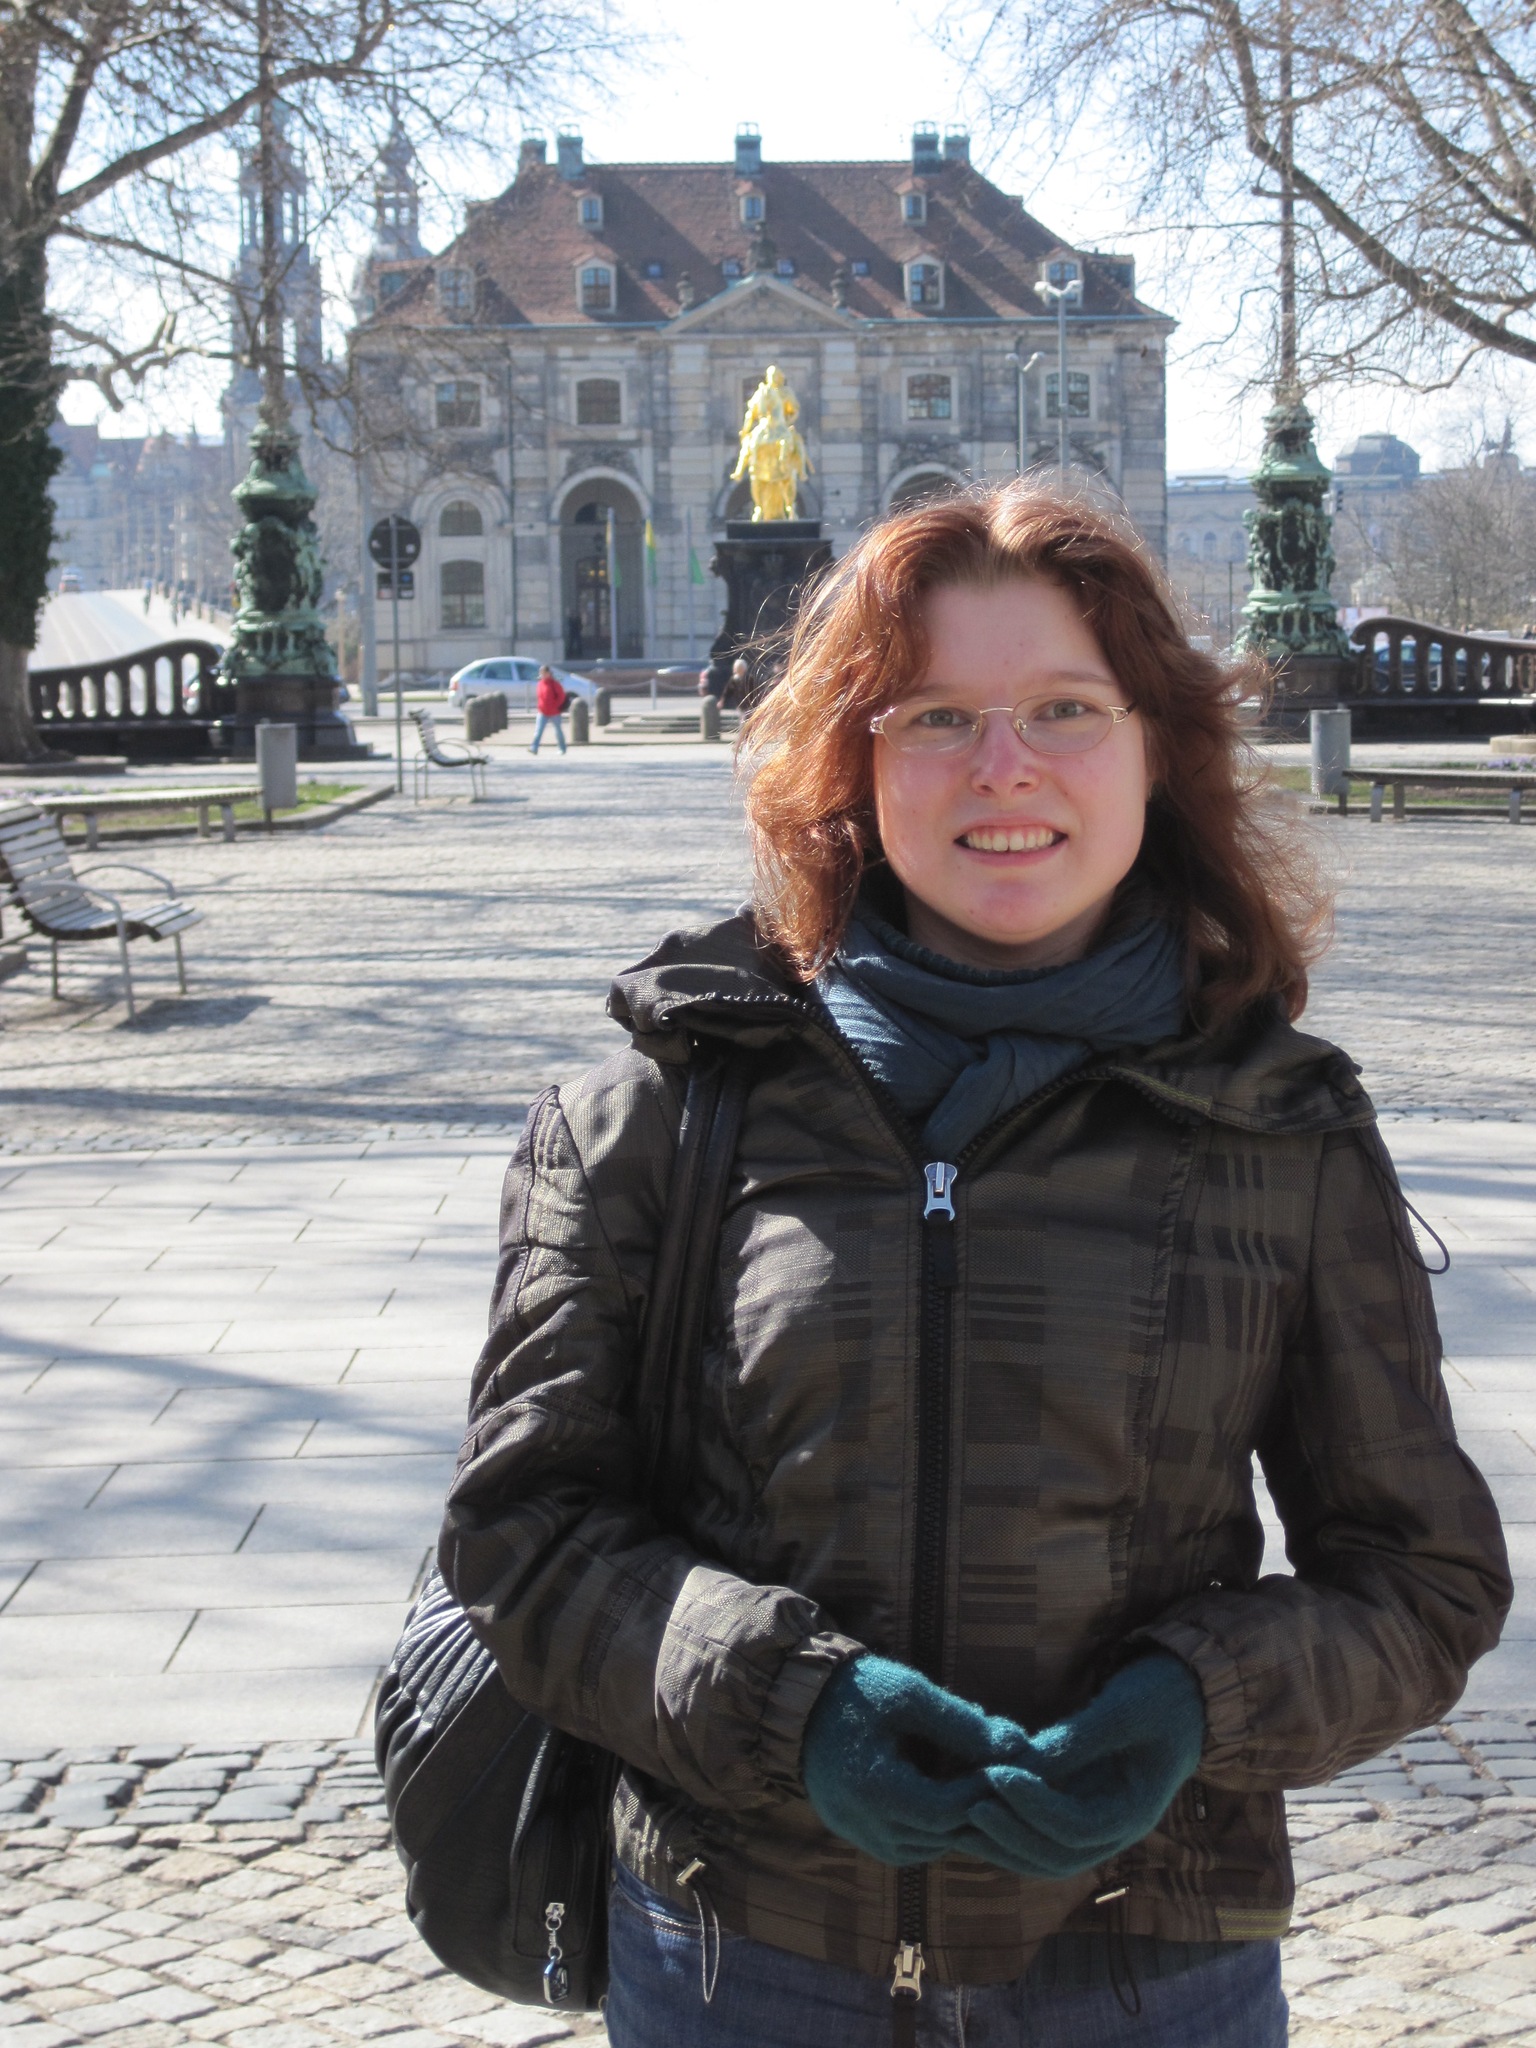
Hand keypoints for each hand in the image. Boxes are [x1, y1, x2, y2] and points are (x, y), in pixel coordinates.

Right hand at [802, 1655, 1026, 1867]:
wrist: (797, 1701)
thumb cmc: (858, 1690)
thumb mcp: (910, 1695)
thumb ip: (962, 1722)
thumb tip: (1018, 1744)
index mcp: (876, 1792)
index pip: (948, 1811)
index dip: (985, 1790)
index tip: (1010, 1764)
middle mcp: (865, 1826)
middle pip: (941, 1836)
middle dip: (976, 1808)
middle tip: (1004, 1777)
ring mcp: (857, 1835)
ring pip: (927, 1847)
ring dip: (955, 1821)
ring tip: (977, 1783)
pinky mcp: (855, 1833)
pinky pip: (906, 1844)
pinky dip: (930, 1826)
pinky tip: (945, 1794)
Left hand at [965, 1655, 1206, 1879]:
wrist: (1186, 1694)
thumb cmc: (1160, 1696)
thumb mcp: (1122, 1710)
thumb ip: (1077, 1740)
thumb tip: (1024, 1763)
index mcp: (1135, 1811)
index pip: (1077, 1828)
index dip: (1033, 1806)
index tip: (995, 1774)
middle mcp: (1115, 1828)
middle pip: (1058, 1857)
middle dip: (1010, 1838)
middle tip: (966, 1806)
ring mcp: (1097, 1821)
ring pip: (1046, 1854)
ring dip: (1003, 1842)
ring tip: (958, 1818)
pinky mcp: (1080, 1806)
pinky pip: (1042, 1832)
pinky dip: (1010, 1827)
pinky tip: (974, 1808)